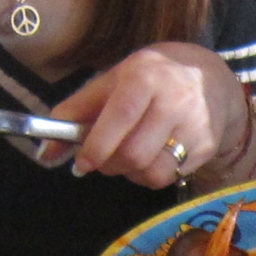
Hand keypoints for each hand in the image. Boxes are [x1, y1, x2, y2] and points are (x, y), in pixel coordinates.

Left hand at [42, 42, 249, 188]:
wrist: (210, 79)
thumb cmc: (151, 79)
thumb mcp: (112, 81)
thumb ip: (76, 113)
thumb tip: (45, 153)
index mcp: (144, 78)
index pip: (119, 119)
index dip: (97, 147)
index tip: (82, 163)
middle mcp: (174, 102)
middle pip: (135, 155)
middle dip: (111, 165)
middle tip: (104, 160)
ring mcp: (194, 128)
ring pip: (153, 173)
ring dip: (131, 174)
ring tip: (128, 159)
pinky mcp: (206, 148)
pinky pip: (169, 177)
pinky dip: (150, 176)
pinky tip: (149, 160)